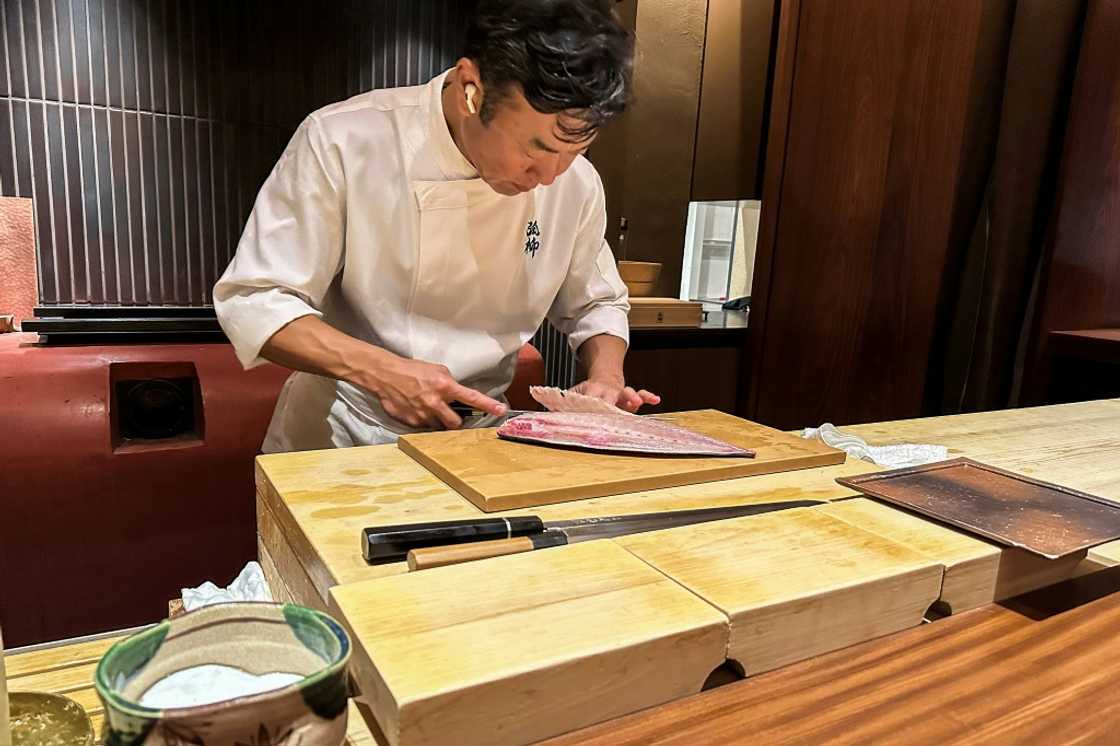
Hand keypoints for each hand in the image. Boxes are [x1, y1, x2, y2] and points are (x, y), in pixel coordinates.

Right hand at [366, 354, 506, 428]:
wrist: (385, 375)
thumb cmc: (411, 370)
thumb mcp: (436, 370)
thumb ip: (449, 382)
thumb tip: (457, 393)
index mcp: (445, 386)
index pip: (472, 397)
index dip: (488, 405)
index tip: (501, 410)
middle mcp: (436, 402)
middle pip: (456, 423)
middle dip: (456, 421)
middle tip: (450, 414)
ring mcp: (423, 414)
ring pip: (439, 426)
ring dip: (438, 421)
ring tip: (428, 409)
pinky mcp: (412, 421)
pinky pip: (424, 427)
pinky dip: (424, 420)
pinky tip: (416, 409)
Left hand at [571, 376, 660, 412]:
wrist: (604, 380)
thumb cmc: (589, 392)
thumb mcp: (574, 393)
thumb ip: (564, 402)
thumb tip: (546, 408)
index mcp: (593, 390)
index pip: (591, 397)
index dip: (590, 403)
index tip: (589, 408)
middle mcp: (609, 392)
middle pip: (611, 397)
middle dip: (612, 402)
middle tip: (612, 407)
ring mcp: (621, 395)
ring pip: (628, 394)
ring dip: (632, 397)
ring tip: (637, 401)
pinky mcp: (631, 399)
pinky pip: (642, 396)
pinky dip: (648, 396)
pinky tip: (655, 399)